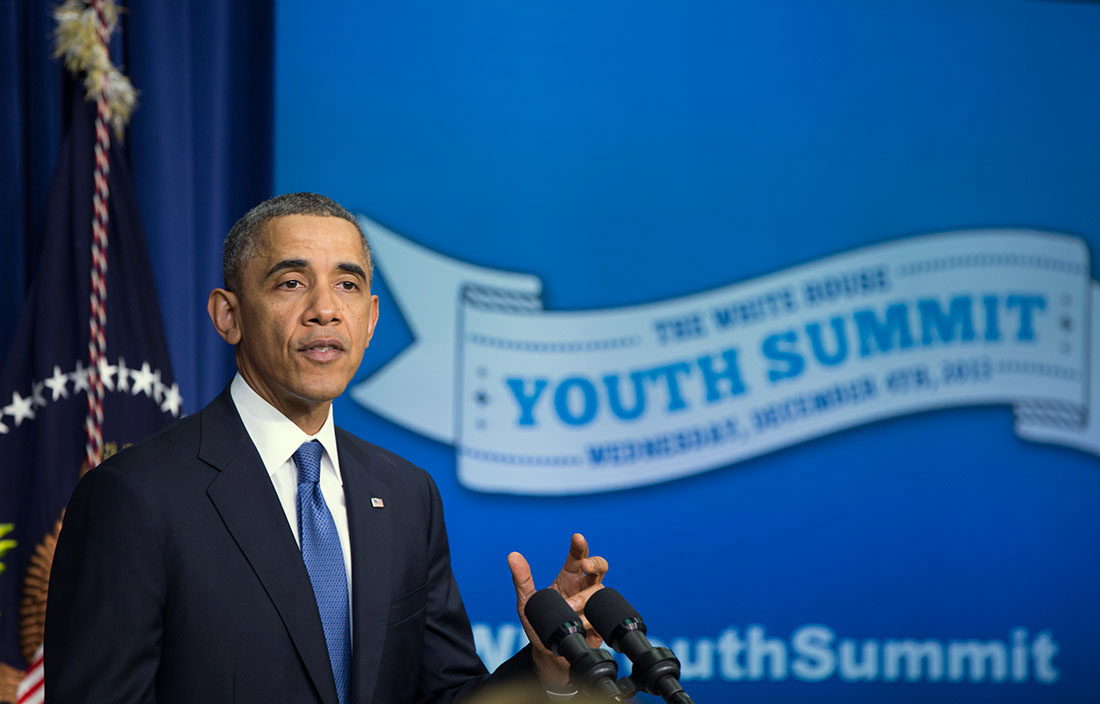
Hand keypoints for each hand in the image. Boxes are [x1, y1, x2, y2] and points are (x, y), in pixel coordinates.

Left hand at [508, 533, 608, 687]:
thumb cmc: (539, 624)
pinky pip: (602, 616)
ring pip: (598, 592)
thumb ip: (522, 580)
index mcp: (569, 578)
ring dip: (583, 600)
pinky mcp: (600, 623)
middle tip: (585, 566)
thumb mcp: (527, 602)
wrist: (550, 655)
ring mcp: (594, 605)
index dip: (579, 546)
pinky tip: (580, 626)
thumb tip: (512, 556)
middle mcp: (584, 588)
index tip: (577, 538)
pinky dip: (589, 620)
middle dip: (596, 563)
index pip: (577, 557)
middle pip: (600, 567)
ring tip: (568, 608)